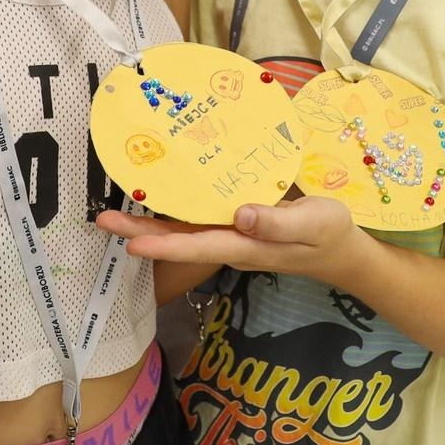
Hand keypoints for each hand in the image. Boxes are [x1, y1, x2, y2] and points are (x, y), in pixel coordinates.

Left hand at [98, 195, 361, 284]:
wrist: (342, 249)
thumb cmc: (329, 234)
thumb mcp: (313, 224)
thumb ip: (277, 223)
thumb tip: (241, 215)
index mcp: (246, 245)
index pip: (198, 246)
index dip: (164, 244)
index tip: (131, 242)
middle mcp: (230, 243)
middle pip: (179, 240)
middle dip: (140, 232)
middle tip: (102, 221)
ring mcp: (232, 235)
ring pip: (184, 230)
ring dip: (150, 221)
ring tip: (114, 212)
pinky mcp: (237, 225)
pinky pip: (199, 219)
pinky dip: (176, 210)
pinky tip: (161, 195)